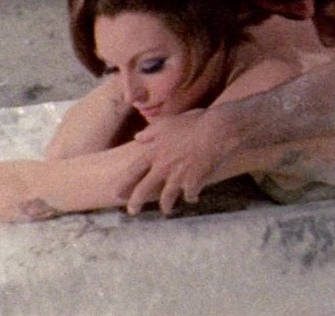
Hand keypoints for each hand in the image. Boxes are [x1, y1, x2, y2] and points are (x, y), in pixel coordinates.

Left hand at [122, 109, 237, 215]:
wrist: (217, 131)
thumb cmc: (193, 123)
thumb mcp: (167, 123)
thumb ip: (150, 132)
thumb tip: (138, 137)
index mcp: (154, 152)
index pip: (132, 171)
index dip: (123, 184)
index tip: (116, 193)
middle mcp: (163, 167)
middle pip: (144, 190)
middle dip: (136, 203)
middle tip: (132, 212)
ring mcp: (178, 177)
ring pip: (167, 198)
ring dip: (166, 206)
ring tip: (166, 211)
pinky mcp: (194, 183)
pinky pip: (190, 195)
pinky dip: (192, 197)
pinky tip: (193, 198)